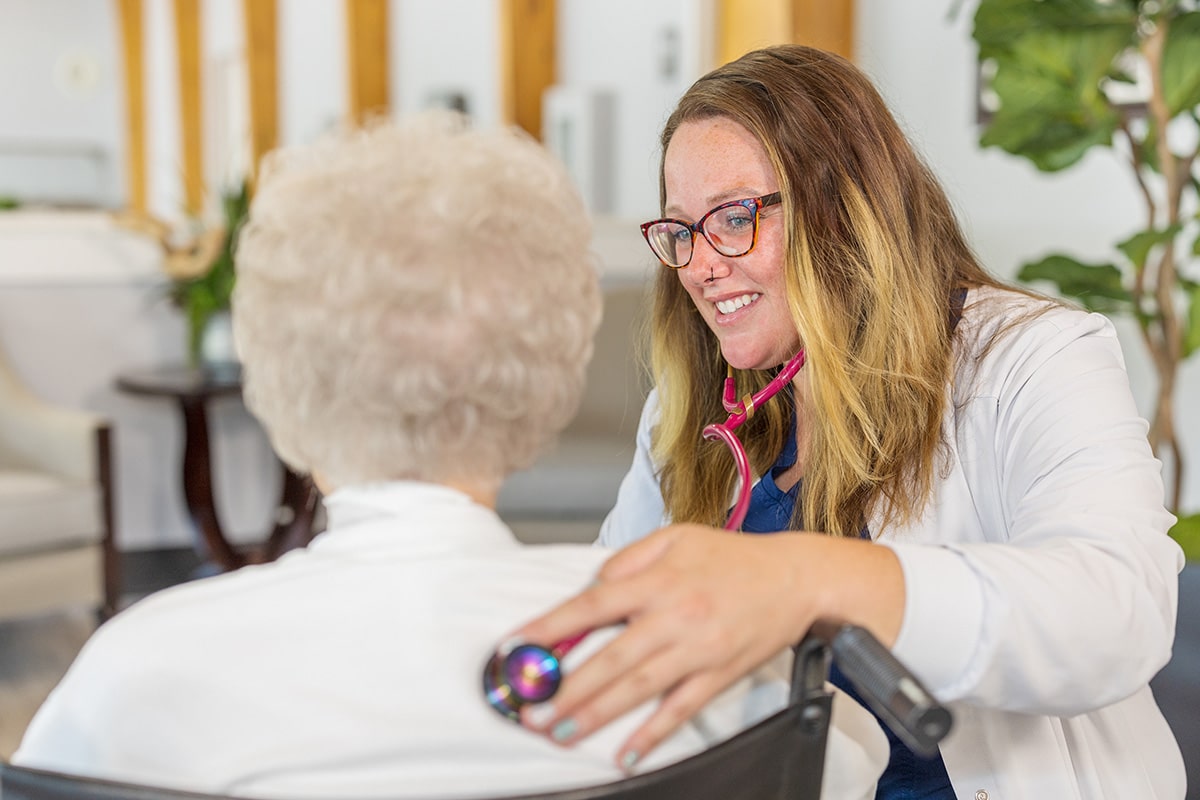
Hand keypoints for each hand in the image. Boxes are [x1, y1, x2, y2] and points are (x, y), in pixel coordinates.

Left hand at [511, 524, 903, 768]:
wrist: (796, 577)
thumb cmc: (732, 557)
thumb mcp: (675, 538)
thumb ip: (627, 559)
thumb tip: (592, 587)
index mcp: (659, 580)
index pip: (592, 605)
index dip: (550, 627)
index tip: (517, 646)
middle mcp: (675, 615)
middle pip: (611, 657)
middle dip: (566, 688)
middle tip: (532, 710)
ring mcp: (698, 649)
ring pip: (639, 687)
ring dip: (597, 713)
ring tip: (561, 732)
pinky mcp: (720, 674)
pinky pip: (681, 709)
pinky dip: (653, 734)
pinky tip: (627, 753)